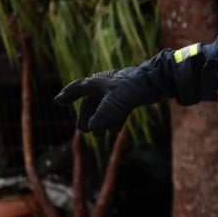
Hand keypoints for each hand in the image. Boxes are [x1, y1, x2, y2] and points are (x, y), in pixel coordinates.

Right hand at [56, 57, 170, 136]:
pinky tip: (114, 131)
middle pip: (91, 102)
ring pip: (104, 107)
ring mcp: (118, 90)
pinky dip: (114, 119)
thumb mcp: (116, 103)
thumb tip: (92, 129)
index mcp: (99, 82)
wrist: (159, 80)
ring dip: (101, 121)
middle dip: (87, 116)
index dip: (68, 95)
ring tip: (100, 136)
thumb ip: (102, 116)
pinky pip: (117, 109)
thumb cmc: (135, 87)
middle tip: (83, 130)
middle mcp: (106, 84)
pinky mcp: (130, 95)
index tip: (58, 102)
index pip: (78, 88)